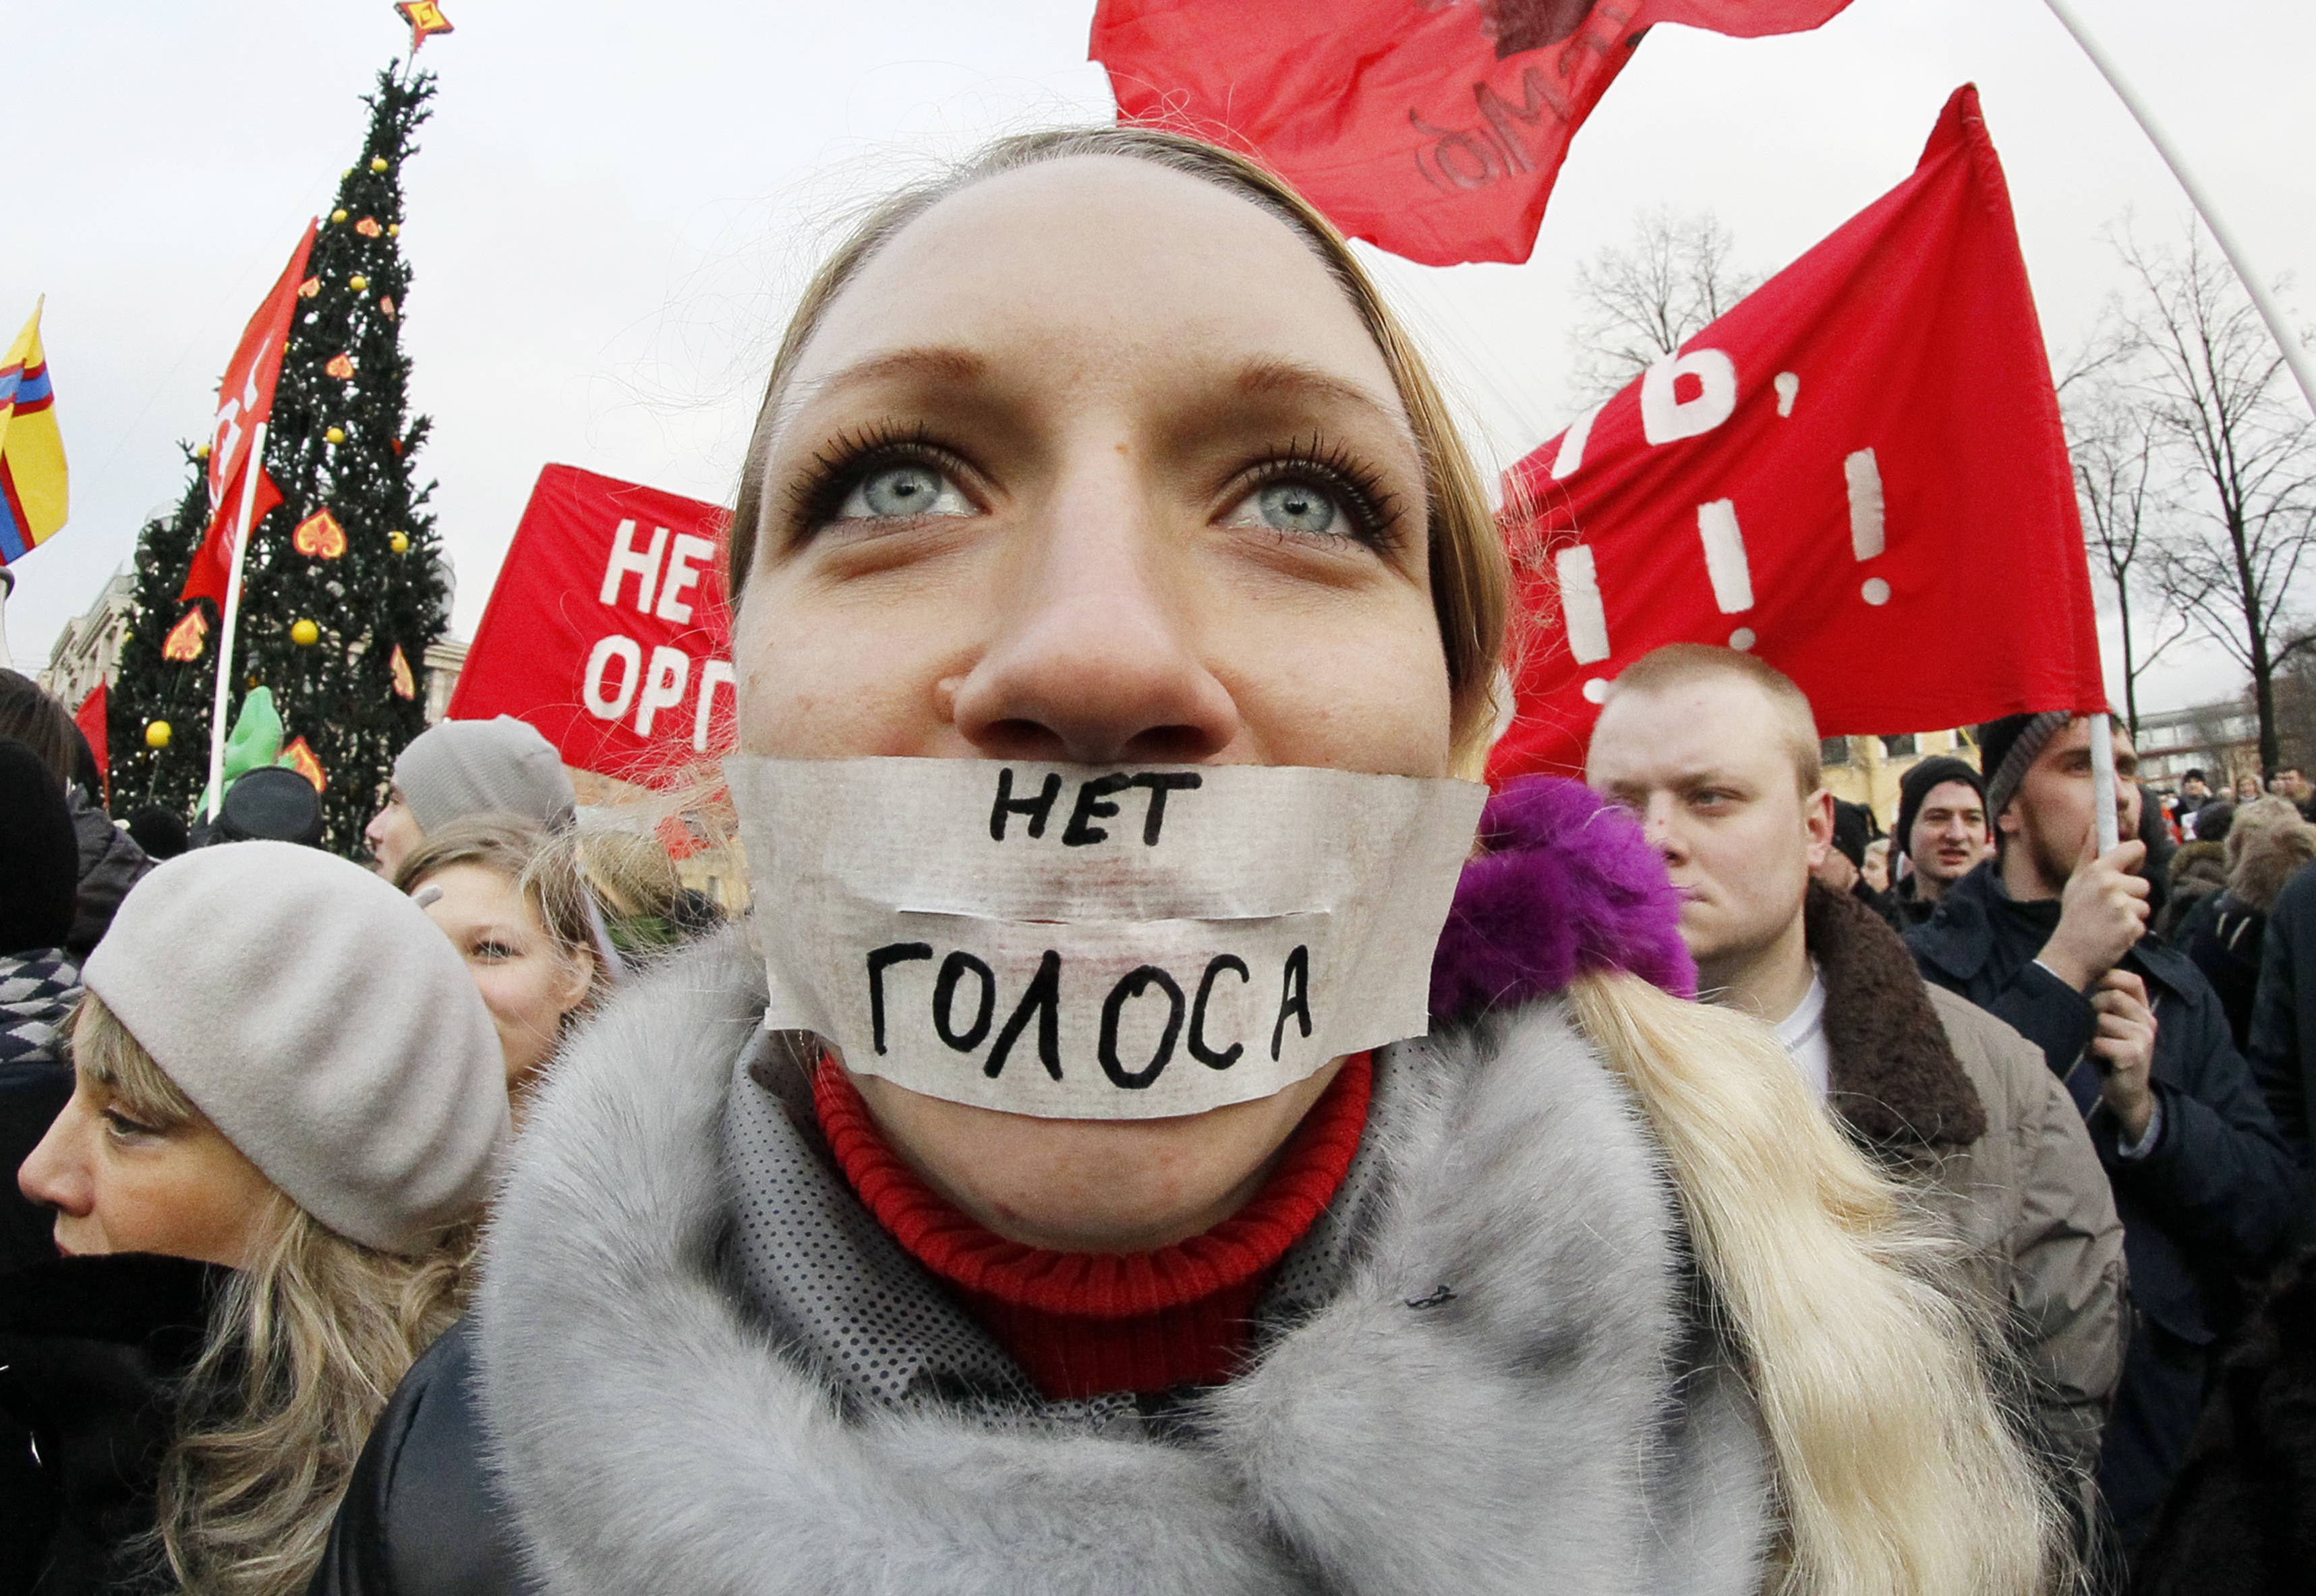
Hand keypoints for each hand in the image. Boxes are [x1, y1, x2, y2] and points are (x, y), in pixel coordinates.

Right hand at [2037, 831, 2149, 990]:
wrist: (2069, 954)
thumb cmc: (2073, 916)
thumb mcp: (2076, 882)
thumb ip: (2089, 854)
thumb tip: (2095, 825)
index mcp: (2098, 871)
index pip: (2134, 849)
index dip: (2136, 857)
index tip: (2129, 868)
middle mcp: (2111, 885)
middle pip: (2143, 884)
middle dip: (2131, 898)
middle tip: (2109, 909)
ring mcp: (2122, 906)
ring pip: (2144, 906)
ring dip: (2132, 916)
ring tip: (2111, 924)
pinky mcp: (2131, 926)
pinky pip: (2142, 925)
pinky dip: (2131, 933)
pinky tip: (2114, 936)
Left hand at [2091, 968, 2157, 1141]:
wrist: (2127, 1093)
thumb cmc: (2111, 1053)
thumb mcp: (2112, 1025)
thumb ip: (2107, 1003)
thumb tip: (2079, 975)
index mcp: (2143, 1010)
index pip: (2132, 980)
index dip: (2109, 979)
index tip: (2095, 990)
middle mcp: (2148, 1020)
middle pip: (2111, 998)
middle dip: (2093, 1012)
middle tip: (2094, 1030)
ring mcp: (2144, 1037)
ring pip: (2101, 1021)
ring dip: (2090, 1035)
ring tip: (2096, 1047)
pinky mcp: (2134, 1054)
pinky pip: (2099, 1042)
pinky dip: (2091, 1051)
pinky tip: (2097, 1059)